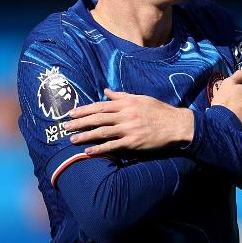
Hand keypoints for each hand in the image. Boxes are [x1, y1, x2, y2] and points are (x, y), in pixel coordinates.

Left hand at [64, 89, 193, 155]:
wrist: (175, 124)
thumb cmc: (158, 110)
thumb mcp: (140, 98)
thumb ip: (122, 95)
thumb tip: (106, 90)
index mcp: (126, 103)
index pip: (100, 105)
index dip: (84, 109)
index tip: (72, 112)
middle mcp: (125, 114)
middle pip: (98, 118)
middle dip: (80, 122)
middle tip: (65, 126)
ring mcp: (129, 128)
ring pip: (102, 131)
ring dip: (86, 135)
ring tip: (72, 139)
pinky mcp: (133, 142)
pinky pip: (113, 146)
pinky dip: (99, 149)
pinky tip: (88, 151)